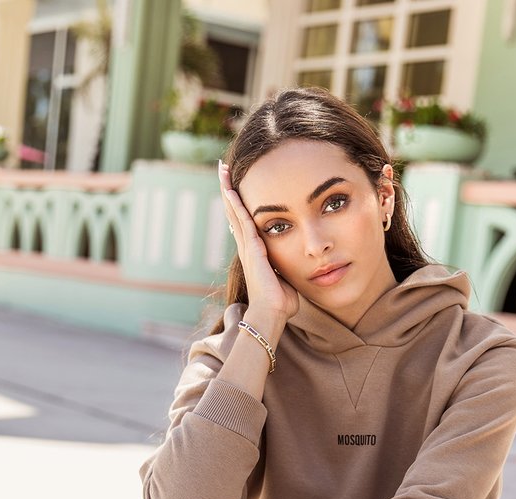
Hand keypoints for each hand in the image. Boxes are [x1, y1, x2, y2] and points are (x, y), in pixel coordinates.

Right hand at [219, 160, 298, 321]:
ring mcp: (246, 247)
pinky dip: (235, 203)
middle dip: (229, 189)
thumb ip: (286, 270)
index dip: (239, 204)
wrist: (271, 314)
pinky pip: (242, 220)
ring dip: (228, 189)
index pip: (244, 222)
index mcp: (255, 253)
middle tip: (223, 168)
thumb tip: (293, 270)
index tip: (235, 186)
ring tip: (222, 169)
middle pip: (234, 211)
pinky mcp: (251, 248)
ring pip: (235, 211)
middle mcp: (247, 247)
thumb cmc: (280, 303)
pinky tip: (230, 188)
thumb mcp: (285, 280)